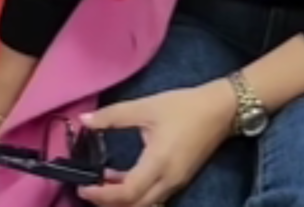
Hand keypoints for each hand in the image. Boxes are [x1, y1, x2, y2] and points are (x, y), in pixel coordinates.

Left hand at [78, 82, 237, 206]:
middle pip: (134, 206)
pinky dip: (135, 194)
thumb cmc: (184, 107)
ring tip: (101, 182)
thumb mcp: (147, 106)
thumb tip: (83, 121)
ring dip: (122, 200)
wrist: (221, 109)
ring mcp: (175, 184)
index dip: (102, 195)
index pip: (127, 193)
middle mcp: (168, 182)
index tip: (82, 186)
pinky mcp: (179, 181)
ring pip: (144, 205)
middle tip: (88, 188)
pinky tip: (122, 176)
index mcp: (159, 164)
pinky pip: (153, 197)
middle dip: (108, 203)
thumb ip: (114, 116)